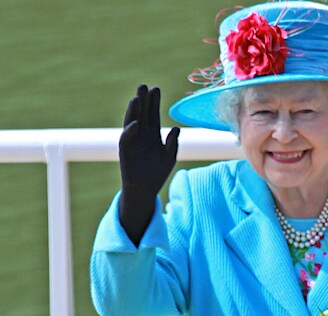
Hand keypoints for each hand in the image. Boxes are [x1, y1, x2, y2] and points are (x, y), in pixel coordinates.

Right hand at [118, 84, 179, 244]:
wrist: (146, 190)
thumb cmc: (157, 173)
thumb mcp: (169, 157)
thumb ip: (173, 143)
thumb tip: (176, 128)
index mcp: (152, 134)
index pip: (152, 114)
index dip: (153, 102)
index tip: (156, 89)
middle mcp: (141, 134)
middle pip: (141, 114)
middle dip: (142, 101)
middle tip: (144, 86)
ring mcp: (132, 142)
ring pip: (131, 122)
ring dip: (133, 111)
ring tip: (137, 98)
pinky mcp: (125, 151)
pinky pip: (126, 139)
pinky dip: (130, 131)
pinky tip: (136, 123)